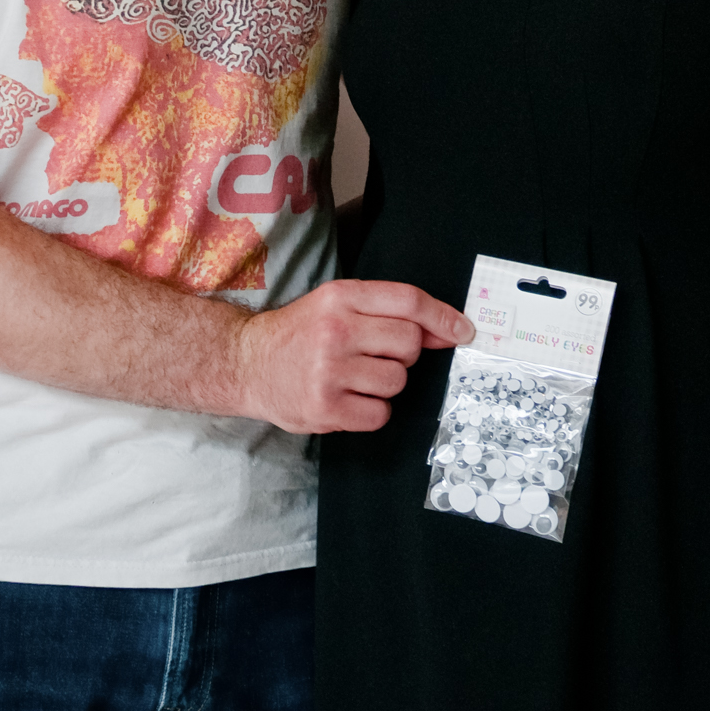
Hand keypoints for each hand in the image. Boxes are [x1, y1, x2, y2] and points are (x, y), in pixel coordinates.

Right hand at [233, 279, 473, 433]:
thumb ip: (386, 311)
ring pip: (397, 381)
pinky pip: (380, 413)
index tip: (463, 331)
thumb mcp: (335, 304)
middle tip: (374, 355)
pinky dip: (371, 410)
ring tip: (355, 377)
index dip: (443, 317)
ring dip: (386, 383)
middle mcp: (335, 330)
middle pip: (409, 344)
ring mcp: (329, 371)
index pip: (408, 301)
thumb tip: (444, 331)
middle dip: (403, 354)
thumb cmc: (298, 333)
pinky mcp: (325, 408)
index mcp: (340, 297)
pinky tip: (348, 398)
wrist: (246, 363)